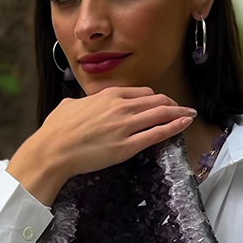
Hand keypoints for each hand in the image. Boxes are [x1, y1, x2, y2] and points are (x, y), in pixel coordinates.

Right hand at [7, 87, 196, 204]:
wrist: (53, 150)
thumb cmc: (56, 130)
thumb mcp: (69, 105)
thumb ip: (81, 103)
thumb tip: (80, 104)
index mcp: (108, 95)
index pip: (141, 92)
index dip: (156, 98)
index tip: (162, 102)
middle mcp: (120, 107)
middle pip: (156, 101)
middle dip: (172, 104)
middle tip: (181, 108)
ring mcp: (126, 126)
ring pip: (161, 114)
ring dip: (179, 113)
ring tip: (189, 114)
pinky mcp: (127, 146)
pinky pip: (157, 134)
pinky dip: (174, 128)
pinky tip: (184, 125)